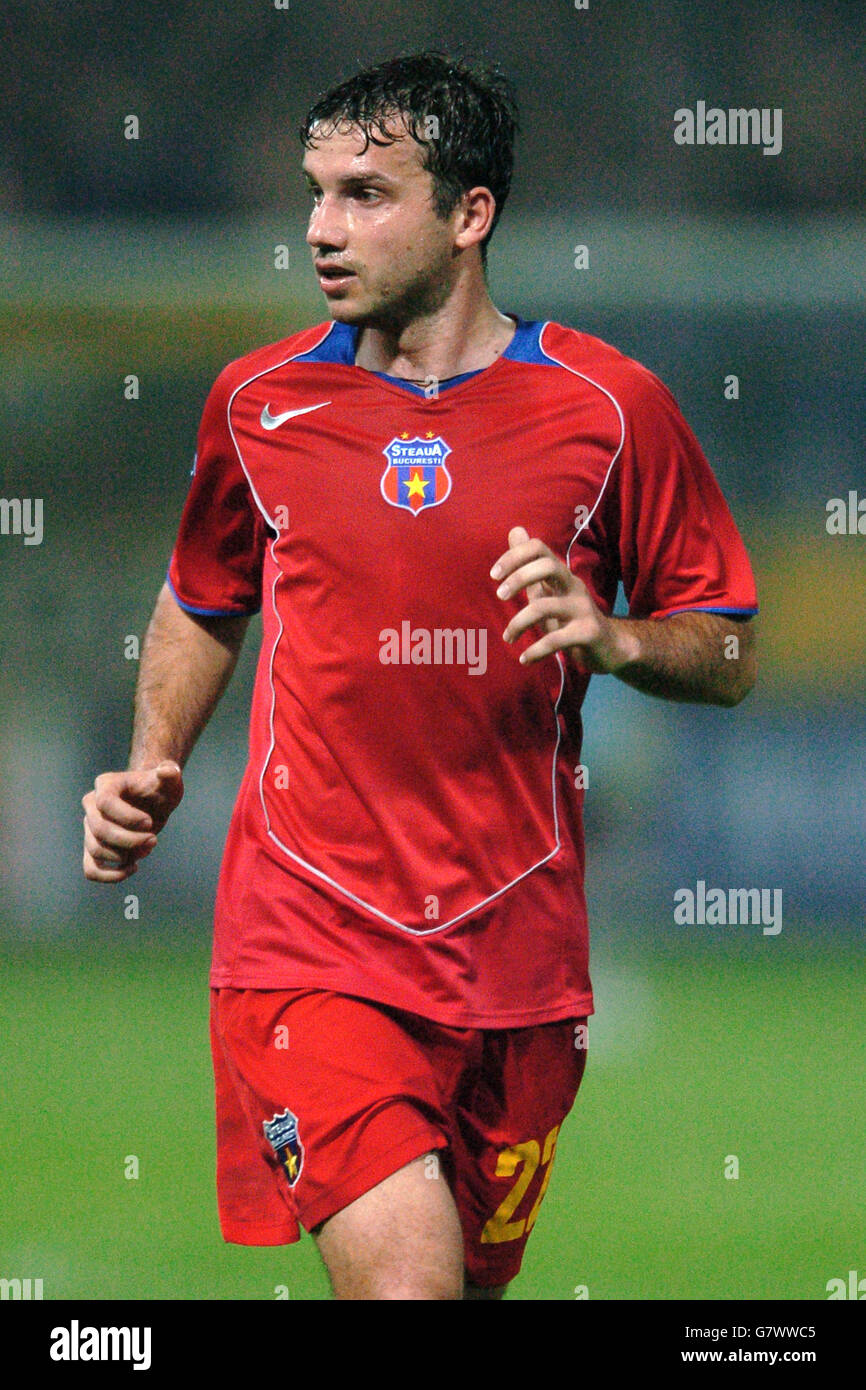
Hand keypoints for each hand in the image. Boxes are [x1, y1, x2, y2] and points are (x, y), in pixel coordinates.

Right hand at [82, 760, 184, 882]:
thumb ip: (170, 772)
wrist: (153, 801)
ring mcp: (90, 827)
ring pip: (95, 850)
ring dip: (125, 856)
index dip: (127, 817)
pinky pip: (90, 869)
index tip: (149, 822)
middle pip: (99, 830)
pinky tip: (133, 868)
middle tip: (154, 839)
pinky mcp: (94, 847)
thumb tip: (167, 771)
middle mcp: (91, 805)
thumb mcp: (169, 779)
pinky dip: (109, 875)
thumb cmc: (159, 788)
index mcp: (105, 785)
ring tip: (149, 847)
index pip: (104, 803)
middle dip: (129, 840)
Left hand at [490, 526, 637, 671]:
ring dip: (518, 623)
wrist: (611, 647)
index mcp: (562, 574)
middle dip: (518, 578)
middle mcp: (574, 586)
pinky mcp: (588, 633)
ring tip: (508, 638)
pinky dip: (535, 650)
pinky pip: (556, 640)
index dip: (514, 556)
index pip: (539, 548)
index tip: (494, 575)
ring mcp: (583, 609)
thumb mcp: (548, 590)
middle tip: (499, 596)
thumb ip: (529, 566)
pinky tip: (525, 659)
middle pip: (546, 566)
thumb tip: (515, 530)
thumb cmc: (571, 618)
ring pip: (544, 606)